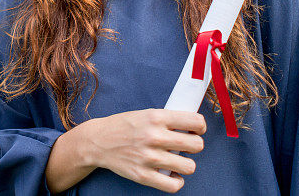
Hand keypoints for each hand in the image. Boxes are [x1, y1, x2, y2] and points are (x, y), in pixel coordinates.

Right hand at [83, 109, 204, 191]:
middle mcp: (154, 137)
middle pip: (196, 145)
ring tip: (177, 160)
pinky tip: (171, 174)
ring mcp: (149, 157)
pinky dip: (176, 181)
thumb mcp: (145, 114)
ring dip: (186, 164)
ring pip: (189, 167)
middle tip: (186, 146)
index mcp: (156, 117)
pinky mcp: (143, 175)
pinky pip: (174, 185)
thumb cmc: (123, 126)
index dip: (200, 127)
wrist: (98, 141)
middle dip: (195, 146)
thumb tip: (192, 125)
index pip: (195, 121)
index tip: (197, 130)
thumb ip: (167, 119)